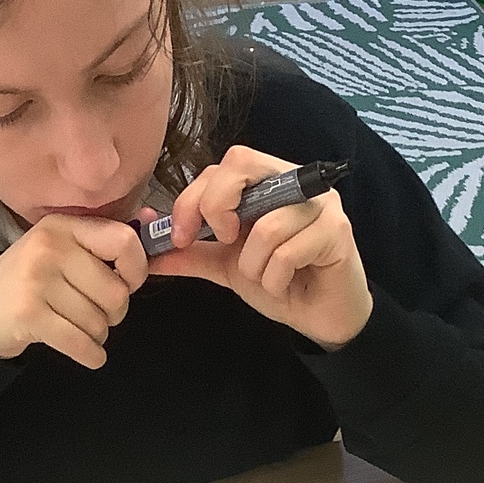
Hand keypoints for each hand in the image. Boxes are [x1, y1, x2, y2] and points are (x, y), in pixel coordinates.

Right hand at [0, 214, 147, 367]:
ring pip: (99, 321)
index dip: (137, 269)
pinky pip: (80, 343)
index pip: (123, 241)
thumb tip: (153, 220)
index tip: (129, 283)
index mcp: (63, 227)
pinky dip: (90, 355)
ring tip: (78, 328)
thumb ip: (104, 239)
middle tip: (98, 315)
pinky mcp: (28, 314)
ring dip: (97, 335)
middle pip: (116, 291)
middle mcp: (49, 247)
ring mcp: (36, 280)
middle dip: (115, 313)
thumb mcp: (60, 251)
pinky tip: (87, 354)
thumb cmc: (27, 282)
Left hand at [148, 145, 371, 349]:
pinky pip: (287, 252)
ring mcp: (321, 204)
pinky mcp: (338, 232)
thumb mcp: (225, 265)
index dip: (194, 197)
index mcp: (268, 180)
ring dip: (253, 266)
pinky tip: (284, 285)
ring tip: (265, 277)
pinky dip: (275, 279)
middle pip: (241, 164)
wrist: (321, 318)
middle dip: (216, 207)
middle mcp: (296, 181)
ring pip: (264, 225)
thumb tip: (145, 243)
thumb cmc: (280, 283)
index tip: (181, 236)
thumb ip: (189, 251)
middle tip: (224, 242)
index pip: (224, 165)